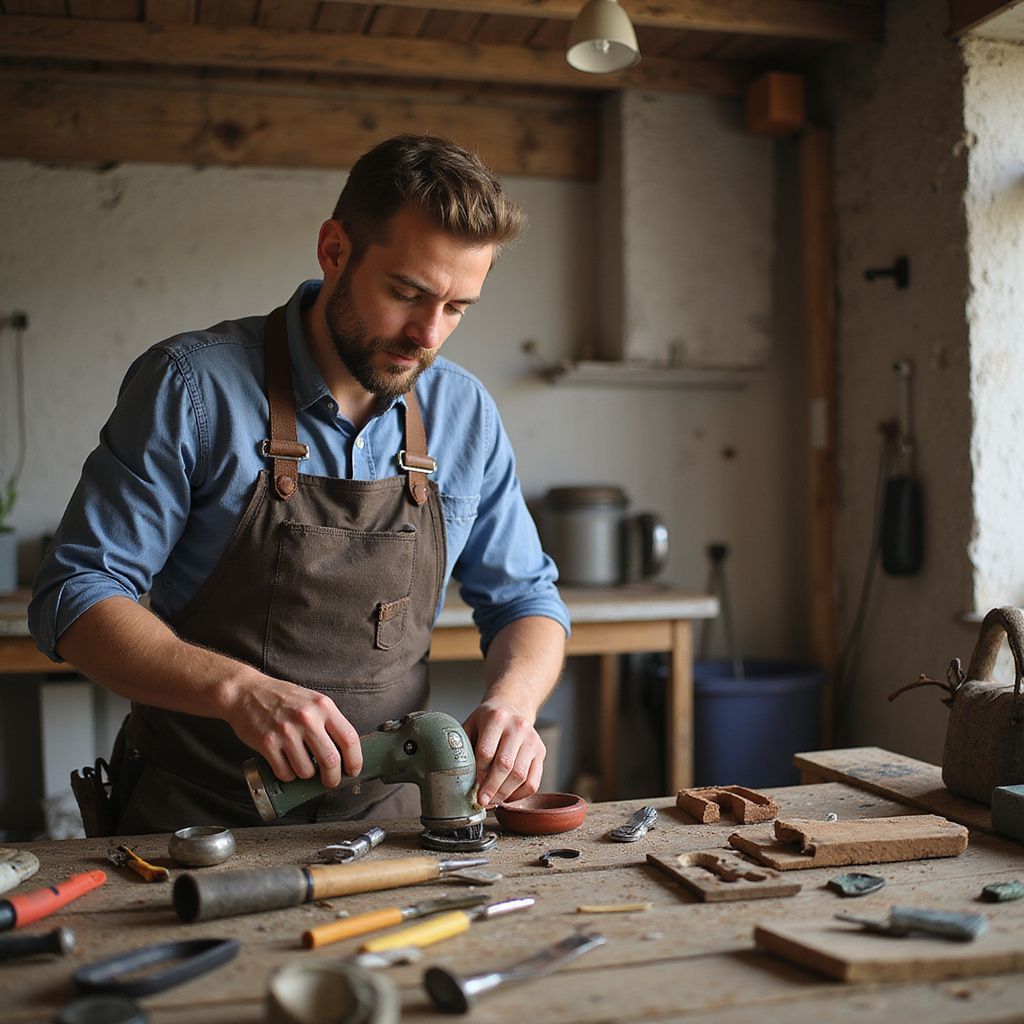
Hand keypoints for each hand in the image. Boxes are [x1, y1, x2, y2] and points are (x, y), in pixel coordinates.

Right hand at [225, 673, 361, 788]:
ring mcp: (286, 731)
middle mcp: (307, 718)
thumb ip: (329, 722)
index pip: (349, 739)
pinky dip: (288, 776)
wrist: (246, 692)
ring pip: (306, 771)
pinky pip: (284, 773)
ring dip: (306, 776)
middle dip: (333, 778)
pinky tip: (286, 766)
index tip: (353, 771)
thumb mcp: (313, 701)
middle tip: (330, 781)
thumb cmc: (282, 698)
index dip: (355, 760)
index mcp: (323, 707)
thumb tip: (346, 753)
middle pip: (331, 760)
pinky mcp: (267, 743)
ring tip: (302, 767)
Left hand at [462, 701, 544, 807]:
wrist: (513, 706)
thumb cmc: (487, 720)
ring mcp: (532, 739)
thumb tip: (455, 776)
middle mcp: (518, 727)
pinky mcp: (541, 751)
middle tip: (481, 801)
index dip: (477, 773)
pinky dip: (520, 795)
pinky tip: (507, 796)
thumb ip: (464, 746)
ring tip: (492, 801)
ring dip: (504, 793)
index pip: (486, 752)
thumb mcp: (471, 724)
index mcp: (496, 718)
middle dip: (491, 788)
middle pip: (504, 765)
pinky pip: (533, 781)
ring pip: (520, 776)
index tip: (471, 787)